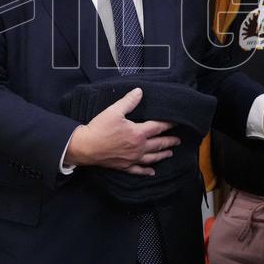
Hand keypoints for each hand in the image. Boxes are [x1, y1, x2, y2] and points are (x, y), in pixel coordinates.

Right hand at [65, 88, 179, 175]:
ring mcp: (132, 159)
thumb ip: (129, 101)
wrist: (85, 147)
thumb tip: (140, 92)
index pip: (157, 127)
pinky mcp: (124, 166)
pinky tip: (152, 172)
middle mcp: (138, 147)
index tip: (176, 122)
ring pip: (152, 158)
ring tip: (170, 153)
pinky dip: (147, 171)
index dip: (168, 124)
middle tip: (178, 140)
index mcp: (138, 133)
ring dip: (162, 155)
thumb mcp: (114, 111)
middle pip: (158, 144)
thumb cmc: (99, 128)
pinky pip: (138, 170)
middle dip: (169, 141)